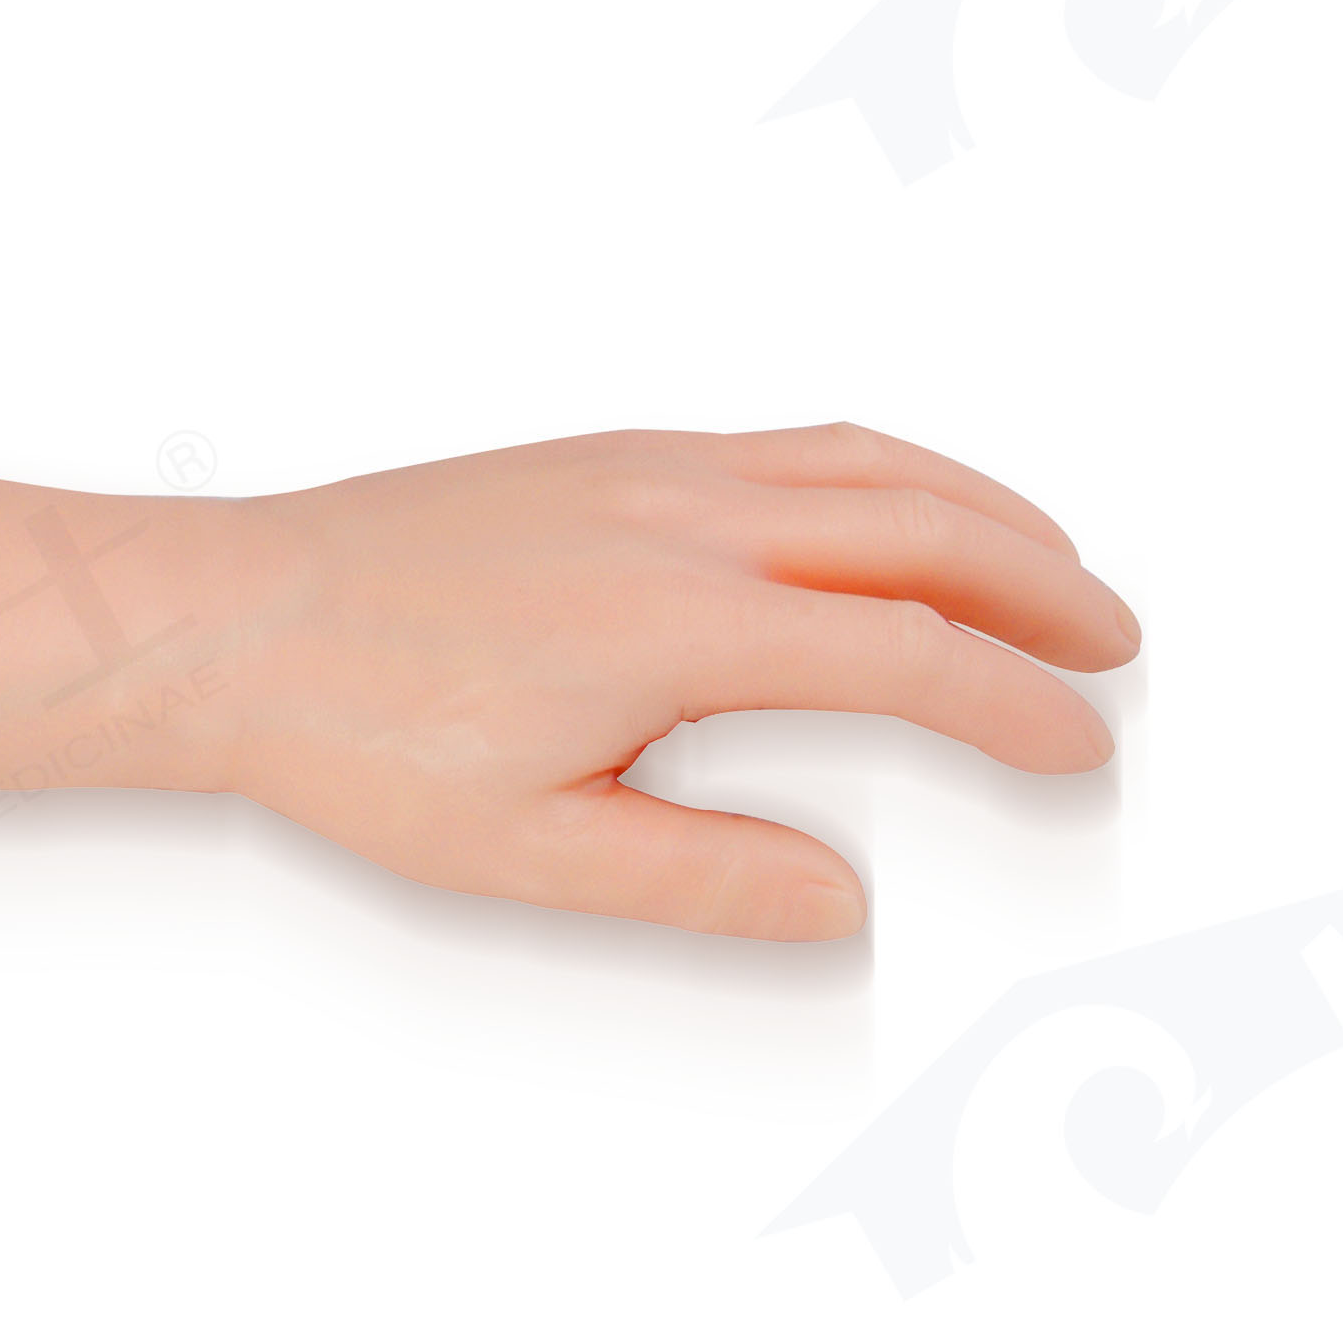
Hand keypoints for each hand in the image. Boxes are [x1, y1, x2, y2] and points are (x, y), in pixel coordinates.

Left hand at [185, 422, 1139, 939]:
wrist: (225, 619)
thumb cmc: (350, 729)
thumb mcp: (528, 851)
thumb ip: (700, 877)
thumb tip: (843, 901)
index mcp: (677, 620)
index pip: (906, 654)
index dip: (1014, 706)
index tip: (1079, 749)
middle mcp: (678, 518)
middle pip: (920, 529)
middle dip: (1040, 588)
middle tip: (1116, 648)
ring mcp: (641, 468)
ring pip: (862, 463)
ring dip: (981, 509)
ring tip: (1053, 567)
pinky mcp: (602, 452)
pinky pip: (788, 442)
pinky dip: (886, 470)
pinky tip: (897, 511)